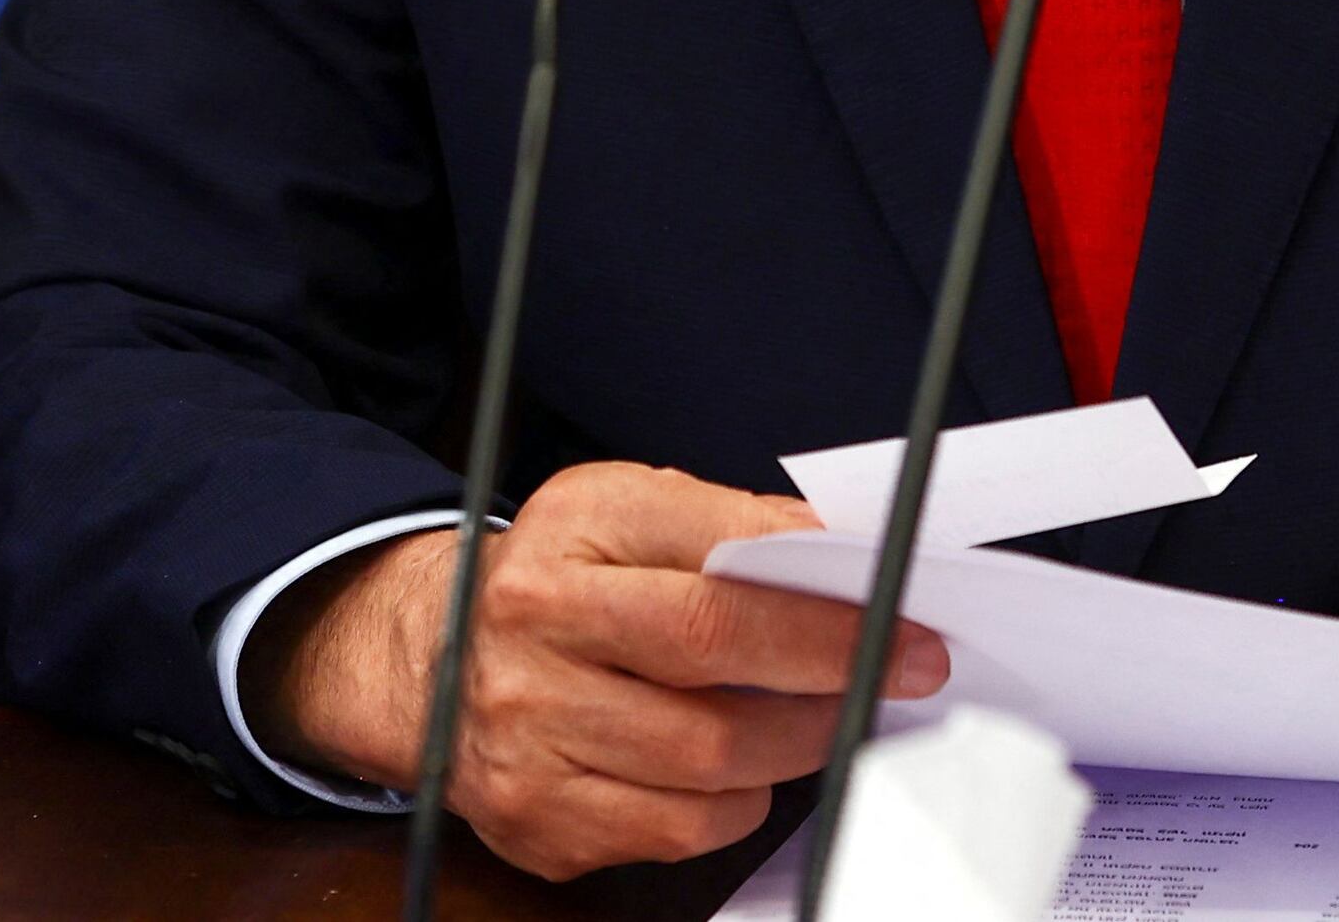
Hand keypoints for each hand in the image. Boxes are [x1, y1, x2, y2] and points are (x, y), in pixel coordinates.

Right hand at [251, 462, 944, 880]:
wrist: (434, 652)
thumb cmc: (562, 573)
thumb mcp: (632, 507)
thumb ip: (734, 522)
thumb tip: (843, 549)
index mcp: (566, 540)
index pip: (720, 583)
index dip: (825, 611)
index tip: (904, 619)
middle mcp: (533, 637)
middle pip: (717, 677)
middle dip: (830, 679)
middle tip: (895, 672)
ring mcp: (528, 739)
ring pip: (712, 769)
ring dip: (792, 745)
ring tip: (813, 713)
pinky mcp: (538, 818)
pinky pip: (678, 831)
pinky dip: (730, 802)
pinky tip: (731, 763)